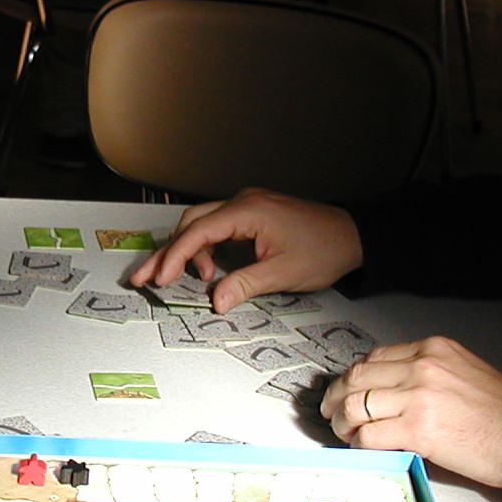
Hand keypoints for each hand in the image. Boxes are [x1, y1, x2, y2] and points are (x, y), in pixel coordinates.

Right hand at [128, 188, 361, 311]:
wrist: (354, 235)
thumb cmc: (324, 249)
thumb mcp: (282, 274)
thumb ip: (244, 285)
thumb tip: (214, 301)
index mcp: (249, 211)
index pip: (198, 231)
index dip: (175, 256)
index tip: (159, 278)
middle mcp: (244, 201)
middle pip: (191, 222)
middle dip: (168, 252)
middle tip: (147, 278)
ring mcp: (248, 204)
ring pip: (201, 223)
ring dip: (187, 250)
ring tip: (181, 279)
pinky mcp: (252, 213)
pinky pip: (217, 225)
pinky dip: (204, 246)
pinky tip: (206, 269)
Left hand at [320, 336, 501, 487]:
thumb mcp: (463, 374)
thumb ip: (425, 375)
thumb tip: (388, 393)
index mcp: (434, 349)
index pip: (375, 357)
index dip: (353, 378)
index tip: (346, 390)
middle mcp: (423, 366)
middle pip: (356, 376)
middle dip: (336, 396)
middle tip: (330, 412)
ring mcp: (418, 396)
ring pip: (353, 404)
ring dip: (341, 423)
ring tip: (344, 434)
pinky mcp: (418, 429)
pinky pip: (367, 434)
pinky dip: (357, 443)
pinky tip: (362, 448)